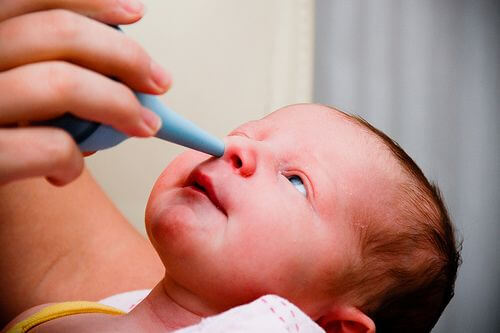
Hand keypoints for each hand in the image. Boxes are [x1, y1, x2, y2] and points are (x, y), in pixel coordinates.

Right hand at [0, 0, 170, 185]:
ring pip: (60, 83)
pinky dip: (73, 159)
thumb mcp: (13, 92)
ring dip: (119, 105)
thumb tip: (120, 68)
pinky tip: (69, 171)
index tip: (136, 13)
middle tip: (159, 82)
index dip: (91, 2)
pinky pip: (49, 145)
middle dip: (125, 57)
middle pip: (59, 34)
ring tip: (143, 126)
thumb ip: (44, 69)